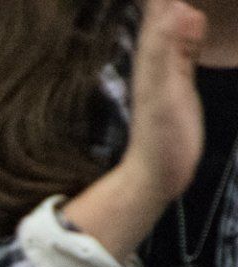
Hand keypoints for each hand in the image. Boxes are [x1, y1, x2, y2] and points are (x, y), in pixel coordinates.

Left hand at [124, 0, 207, 205]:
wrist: (157, 173)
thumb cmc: (160, 139)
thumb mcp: (165, 95)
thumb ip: (170, 55)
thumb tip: (182, 10)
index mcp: (154, 43)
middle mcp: (157, 42)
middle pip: (158, 0)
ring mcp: (166, 54)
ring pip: (169, 6)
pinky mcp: (178, 67)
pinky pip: (180, 26)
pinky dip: (183, 8)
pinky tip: (188, 7)